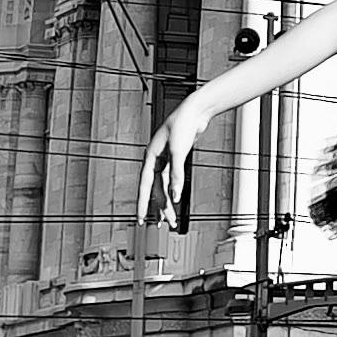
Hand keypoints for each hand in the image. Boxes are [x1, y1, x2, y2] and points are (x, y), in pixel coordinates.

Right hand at [139, 96, 207, 235]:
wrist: (195, 111)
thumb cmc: (183, 124)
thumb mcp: (178, 151)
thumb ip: (177, 175)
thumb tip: (175, 195)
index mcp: (150, 156)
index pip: (144, 186)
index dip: (142, 204)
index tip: (141, 219)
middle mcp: (155, 160)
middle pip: (156, 189)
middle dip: (160, 208)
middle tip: (164, 225)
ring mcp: (165, 160)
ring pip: (164, 186)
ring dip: (167, 202)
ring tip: (169, 219)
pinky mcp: (175, 159)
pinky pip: (171, 180)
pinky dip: (173, 191)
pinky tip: (175, 201)